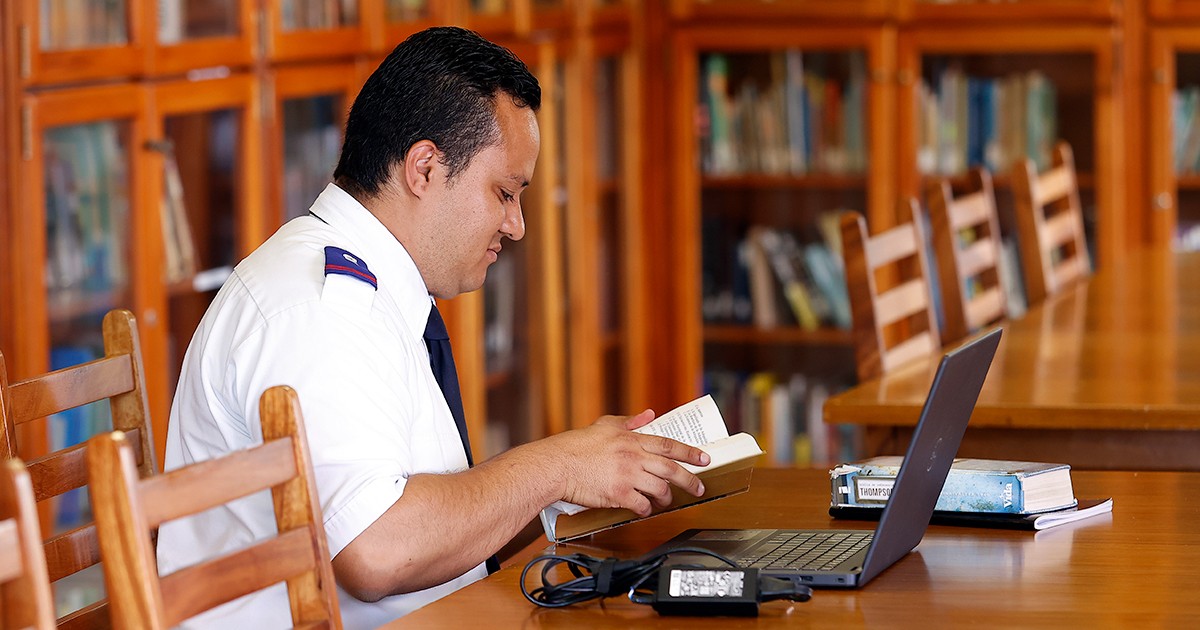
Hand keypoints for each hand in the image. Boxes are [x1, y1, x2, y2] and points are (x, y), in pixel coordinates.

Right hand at [540, 410, 710, 516]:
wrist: (556, 465)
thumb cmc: (576, 446)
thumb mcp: (604, 425)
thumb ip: (629, 421)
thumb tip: (649, 414)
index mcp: (632, 439)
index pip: (669, 445)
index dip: (690, 453)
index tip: (704, 459)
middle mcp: (633, 457)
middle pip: (671, 470)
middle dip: (689, 481)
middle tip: (699, 488)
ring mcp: (627, 476)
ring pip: (660, 490)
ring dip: (665, 498)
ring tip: (664, 501)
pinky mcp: (618, 495)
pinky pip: (642, 506)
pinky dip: (646, 509)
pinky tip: (643, 508)